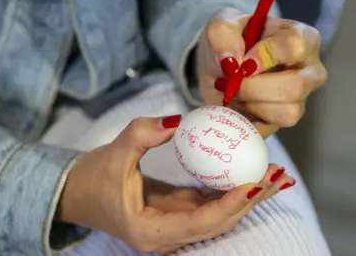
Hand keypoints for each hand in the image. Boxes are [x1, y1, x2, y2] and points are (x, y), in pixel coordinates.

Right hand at [55, 116, 294, 253]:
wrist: (77, 192)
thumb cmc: (93, 177)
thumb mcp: (114, 152)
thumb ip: (144, 134)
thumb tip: (180, 119)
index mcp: (151, 230)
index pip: (200, 223)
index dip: (230, 204)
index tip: (254, 182)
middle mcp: (169, 235)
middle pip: (220, 222)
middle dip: (250, 199)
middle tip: (277, 174)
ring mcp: (176, 226)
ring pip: (220, 215)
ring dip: (248, 195)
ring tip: (275, 175)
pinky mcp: (179, 212)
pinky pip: (212, 204)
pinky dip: (233, 190)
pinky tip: (251, 174)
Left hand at [196, 8, 326, 137]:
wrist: (218, 71)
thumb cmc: (229, 43)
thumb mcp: (220, 26)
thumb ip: (222, 34)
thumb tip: (230, 61)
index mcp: (302, 37)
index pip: (295, 46)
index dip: (265, 55)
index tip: (241, 62)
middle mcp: (310, 70)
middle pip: (296, 85)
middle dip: (255, 87)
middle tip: (231, 82)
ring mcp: (301, 98)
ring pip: (287, 112)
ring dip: (251, 104)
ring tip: (236, 92)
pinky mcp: (286, 120)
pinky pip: (272, 128)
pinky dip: (249, 120)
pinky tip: (240, 106)